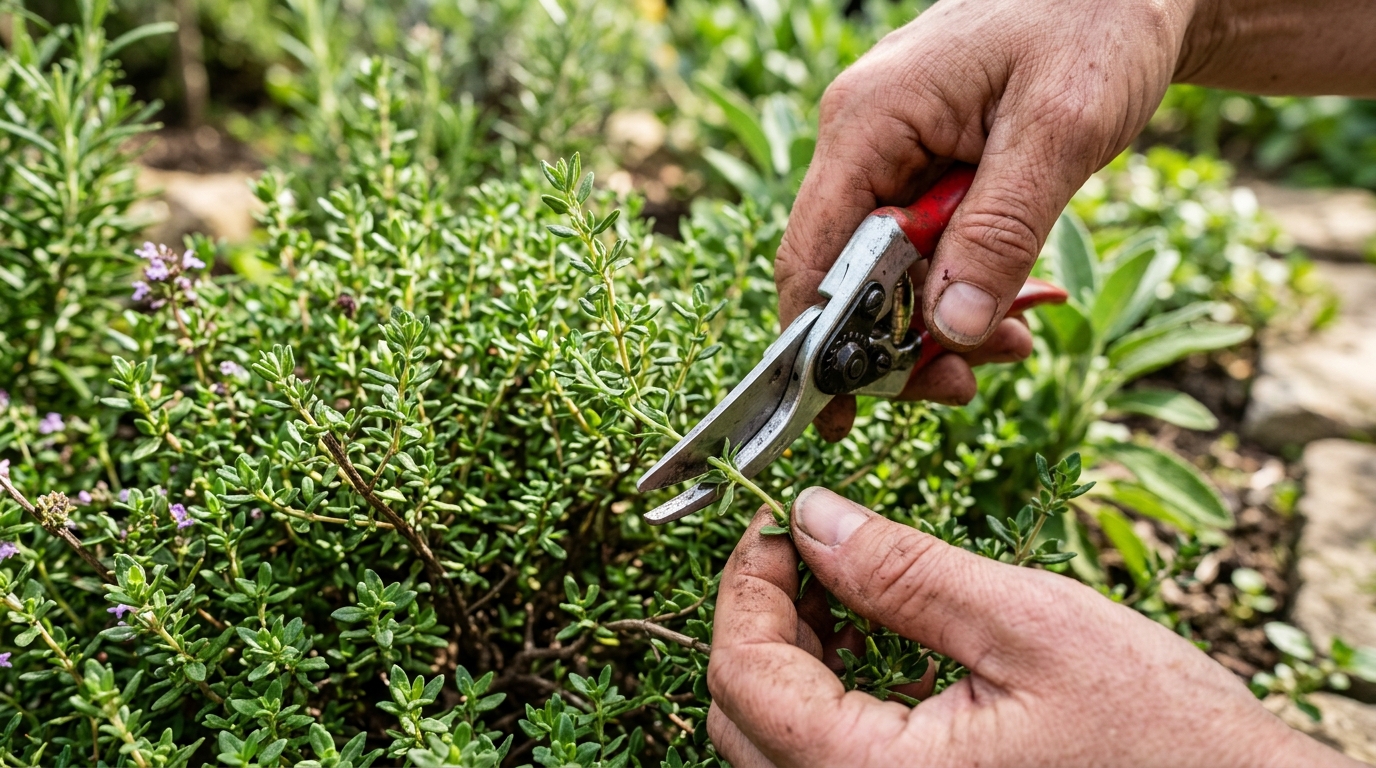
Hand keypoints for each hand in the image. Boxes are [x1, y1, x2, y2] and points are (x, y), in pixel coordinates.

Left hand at [706, 491, 1358, 767]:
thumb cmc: (1160, 736)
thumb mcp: (1029, 627)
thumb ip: (905, 573)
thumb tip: (812, 517)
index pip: (746, 678)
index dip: (744, 586)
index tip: (774, 523)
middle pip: (743, 715)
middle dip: (758, 618)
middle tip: (803, 546)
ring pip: (773, 742)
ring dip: (788, 654)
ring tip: (838, 585)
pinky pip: (823, 761)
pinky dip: (825, 693)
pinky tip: (870, 640)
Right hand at [778, 0, 1192, 438]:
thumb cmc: (1096, 25)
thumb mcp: (1059, 133)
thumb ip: (999, 233)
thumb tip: (952, 331)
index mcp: (869, 122)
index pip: (813, 253)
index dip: (817, 343)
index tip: (836, 414)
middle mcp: (863, 140)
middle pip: (848, 274)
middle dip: (901, 341)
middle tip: (967, 384)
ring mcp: (892, 153)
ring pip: (889, 271)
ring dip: (943, 322)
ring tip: (1015, 345)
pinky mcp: (924, 167)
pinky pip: (926, 249)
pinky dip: (964, 288)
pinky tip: (1013, 310)